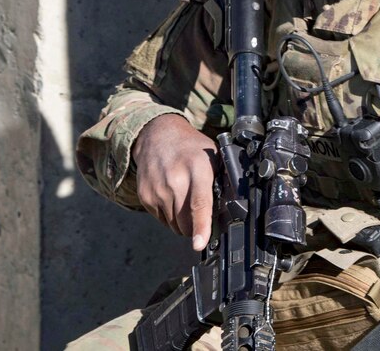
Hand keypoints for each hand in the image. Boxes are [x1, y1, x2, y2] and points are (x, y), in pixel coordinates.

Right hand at [132, 114, 216, 250]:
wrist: (158, 136)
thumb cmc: (192, 148)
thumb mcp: (214, 156)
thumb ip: (223, 180)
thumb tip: (235, 207)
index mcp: (197, 168)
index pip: (199, 202)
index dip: (201, 226)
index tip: (200, 243)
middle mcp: (175, 180)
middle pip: (186, 221)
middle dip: (197, 227)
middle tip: (203, 214)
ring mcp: (157, 189)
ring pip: (174, 225)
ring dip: (183, 223)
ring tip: (187, 201)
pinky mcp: (145, 196)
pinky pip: (162, 220)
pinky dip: (170, 216)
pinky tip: (174, 198)